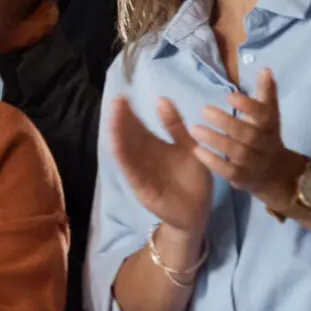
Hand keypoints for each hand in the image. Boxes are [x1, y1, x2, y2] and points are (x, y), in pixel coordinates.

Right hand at [107, 95, 213, 235]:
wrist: (197, 212)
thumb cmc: (192, 179)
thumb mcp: (189, 147)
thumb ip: (176, 126)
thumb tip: (161, 99)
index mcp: (154, 146)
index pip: (137, 127)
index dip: (129, 113)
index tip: (123, 97)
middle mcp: (144, 157)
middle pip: (128, 136)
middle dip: (121, 120)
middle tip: (117, 103)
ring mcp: (141, 172)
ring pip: (126, 152)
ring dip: (118, 137)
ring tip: (114, 120)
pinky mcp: (143, 188)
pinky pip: (131, 172)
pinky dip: (124, 159)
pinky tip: (118, 146)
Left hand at [186, 69, 309, 212]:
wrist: (276, 174)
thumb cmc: (264, 137)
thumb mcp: (267, 117)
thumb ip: (265, 94)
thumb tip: (264, 69)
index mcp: (270, 127)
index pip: (264, 115)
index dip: (249, 106)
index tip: (229, 95)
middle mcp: (265, 145)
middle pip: (249, 135)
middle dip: (227, 122)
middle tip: (204, 109)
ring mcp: (255, 163)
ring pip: (238, 152)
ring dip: (216, 140)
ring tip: (193, 129)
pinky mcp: (243, 178)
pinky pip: (228, 171)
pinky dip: (213, 161)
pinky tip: (196, 151)